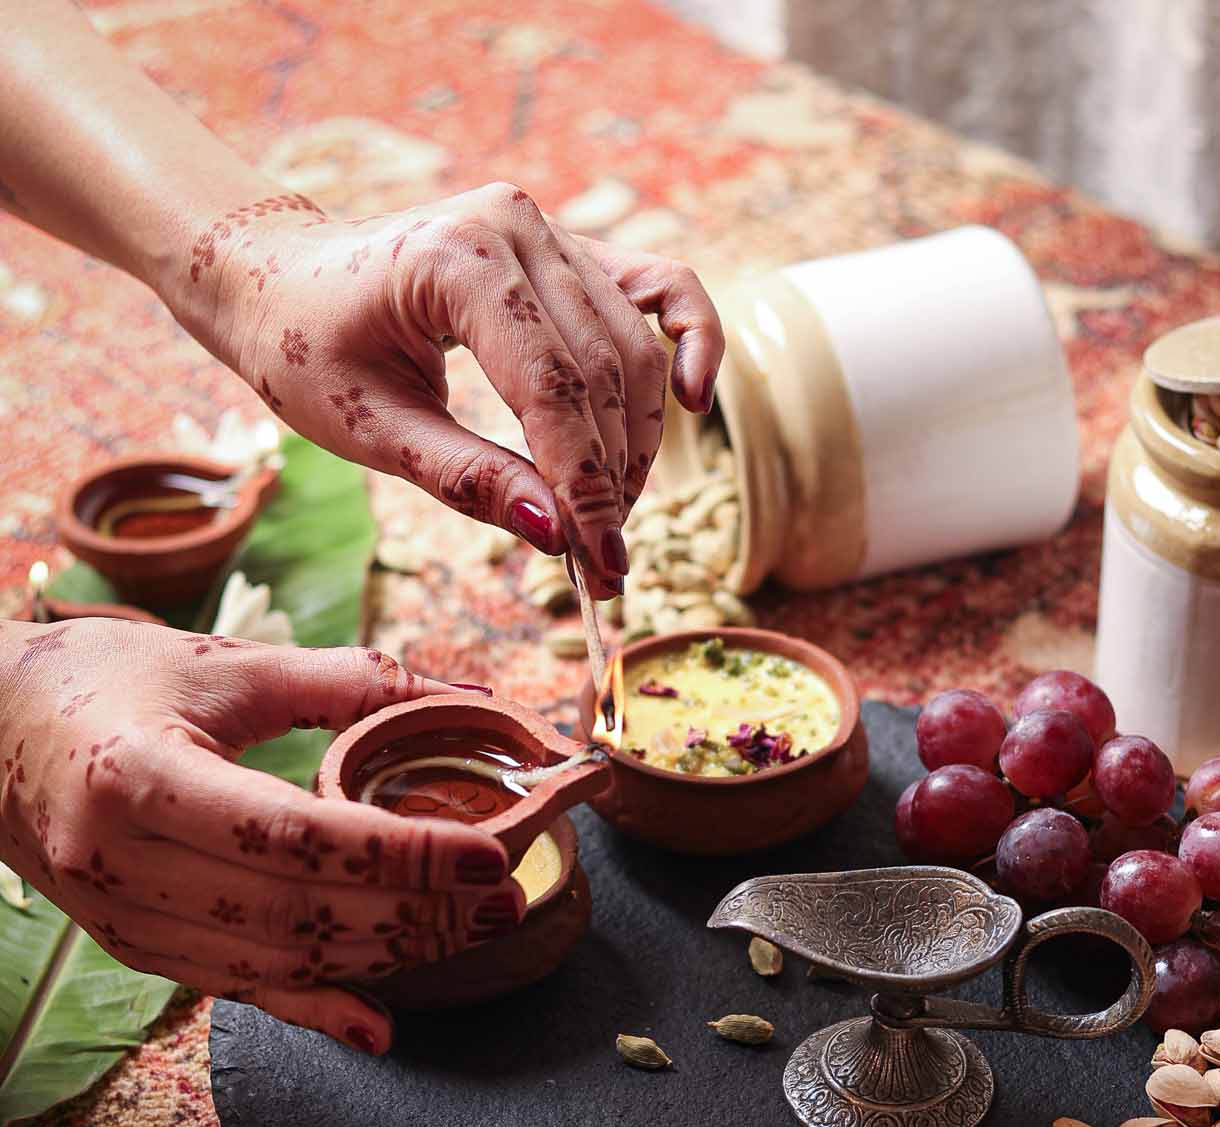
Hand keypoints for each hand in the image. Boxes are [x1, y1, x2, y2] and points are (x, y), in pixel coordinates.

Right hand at [0, 619, 527, 1051]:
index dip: (400, 853)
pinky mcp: (134, 948)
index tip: (486, 854)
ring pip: (275, 962)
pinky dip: (314, 1007)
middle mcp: (123, 860)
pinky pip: (238, 990)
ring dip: (383, 957)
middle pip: (295, 913)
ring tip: (468, 933)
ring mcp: (124, 917)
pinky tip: (381, 1024)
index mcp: (140, 776)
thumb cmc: (103, 680)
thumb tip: (459, 695)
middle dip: (414, 914)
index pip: (295, 835)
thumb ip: (339, 681)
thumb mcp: (217, 663)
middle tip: (505, 900)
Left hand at [166, 184, 724, 597]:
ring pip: (634, 349)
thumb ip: (467, 479)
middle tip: (606, 562)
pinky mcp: (569, 247)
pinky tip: (697, 398)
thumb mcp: (371, 431)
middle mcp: (515, 228)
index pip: (552, 391)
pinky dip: (690, 338)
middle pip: (603, 373)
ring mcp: (548, 230)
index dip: (585, 487)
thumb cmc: (309, 351)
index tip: (600, 563)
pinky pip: (659, 287)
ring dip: (639, 442)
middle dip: (613, 479)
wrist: (281, 280)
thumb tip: (557, 535)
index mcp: (456, 260)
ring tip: (612, 518)